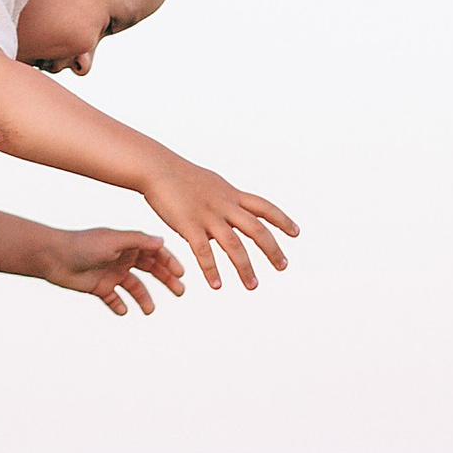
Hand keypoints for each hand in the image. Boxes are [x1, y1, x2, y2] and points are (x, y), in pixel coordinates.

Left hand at [46, 225, 188, 315]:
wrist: (54, 257)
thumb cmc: (83, 244)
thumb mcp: (114, 241)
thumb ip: (138, 241)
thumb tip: (162, 242)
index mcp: (128, 244)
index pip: (155, 252)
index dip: (169, 262)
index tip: (181, 274)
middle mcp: (122, 258)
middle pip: (150, 270)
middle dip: (166, 280)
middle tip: (179, 292)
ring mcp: (112, 273)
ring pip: (135, 287)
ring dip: (144, 298)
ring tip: (149, 310)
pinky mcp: (100, 287)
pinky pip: (114, 299)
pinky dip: (120, 305)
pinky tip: (123, 310)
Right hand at [139, 159, 298, 291]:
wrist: (155, 166)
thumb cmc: (179, 177)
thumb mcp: (210, 185)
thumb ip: (224, 201)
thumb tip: (232, 214)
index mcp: (231, 195)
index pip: (264, 207)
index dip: (282, 220)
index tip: (296, 233)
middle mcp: (225, 205)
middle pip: (257, 229)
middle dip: (272, 249)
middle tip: (283, 266)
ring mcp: (208, 215)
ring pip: (234, 245)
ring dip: (245, 268)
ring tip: (253, 286)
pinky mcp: (189, 225)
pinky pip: (204, 252)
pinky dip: (212, 270)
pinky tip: (217, 286)